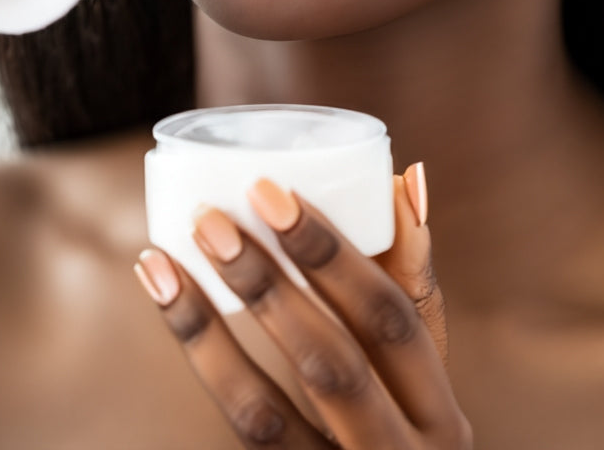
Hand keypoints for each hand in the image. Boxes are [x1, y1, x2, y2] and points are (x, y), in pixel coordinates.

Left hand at [134, 167, 471, 447]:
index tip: (275, 193)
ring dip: (208, 327)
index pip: (392, 323)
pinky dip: (197, 360)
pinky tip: (166, 298)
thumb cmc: (398, 421)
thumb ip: (409, 279)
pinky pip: (236, 428)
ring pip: (264, 414)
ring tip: (163, 260)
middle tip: (211, 217)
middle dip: (268, 285)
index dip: (334, 257)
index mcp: (440, 415)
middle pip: (331, 366)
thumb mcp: (418, 370)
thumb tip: (404, 178)